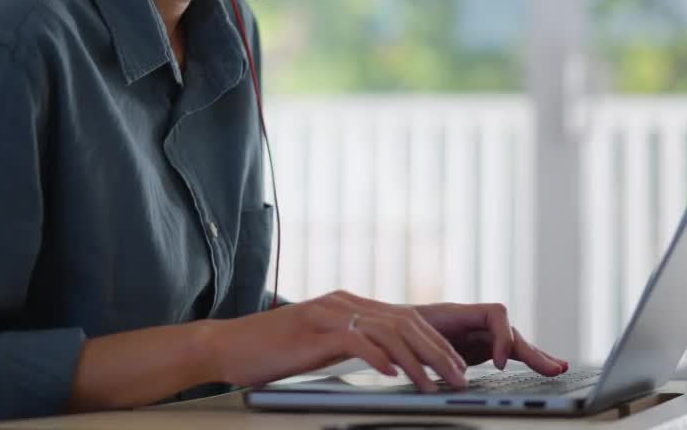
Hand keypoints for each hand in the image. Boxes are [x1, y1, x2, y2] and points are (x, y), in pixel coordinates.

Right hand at [206, 290, 470, 391]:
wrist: (227, 345)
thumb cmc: (270, 351)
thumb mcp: (319, 344)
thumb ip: (350, 343)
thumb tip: (386, 360)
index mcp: (347, 304)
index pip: (405, 318)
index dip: (435, 340)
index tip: (455, 364)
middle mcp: (342, 303)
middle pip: (405, 322)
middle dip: (438, 351)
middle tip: (459, 377)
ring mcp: (328, 315)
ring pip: (389, 331)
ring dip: (417, 360)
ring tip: (434, 383)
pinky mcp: (313, 332)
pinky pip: (357, 342)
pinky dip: (380, 358)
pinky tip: (393, 376)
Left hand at [412, 302, 567, 374]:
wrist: (389, 327)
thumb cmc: (397, 328)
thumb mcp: (412, 335)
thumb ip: (432, 347)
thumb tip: (448, 365)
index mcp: (460, 313)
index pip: (495, 314)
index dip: (502, 337)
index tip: (499, 363)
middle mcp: (475, 322)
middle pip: (511, 333)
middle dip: (533, 352)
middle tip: (555, 369)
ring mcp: (481, 335)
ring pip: (515, 344)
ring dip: (538, 356)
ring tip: (560, 369)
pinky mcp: (482, 349)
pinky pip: (510, 353)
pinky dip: (529, 360)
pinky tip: (549, 367)